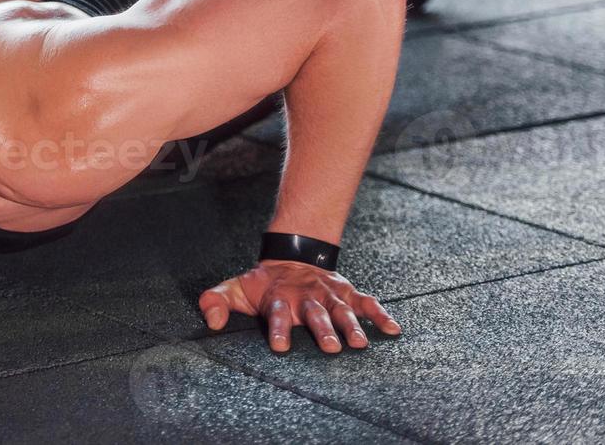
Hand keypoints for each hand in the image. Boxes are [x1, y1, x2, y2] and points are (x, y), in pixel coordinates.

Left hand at [199, 260, 401, 352]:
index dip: (277, 329)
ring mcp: (328, 295)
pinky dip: (379, 314)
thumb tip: (211, 321)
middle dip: (322, 330)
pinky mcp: (346, 293)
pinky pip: (366, 302)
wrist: (290, 256)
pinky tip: (393, 329)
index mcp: (279, 299)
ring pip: (341, 310)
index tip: (278, 346)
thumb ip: (217, 301)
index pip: (277, 314)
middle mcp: (305, 297)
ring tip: (359, 343)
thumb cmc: (262, 283)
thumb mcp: (235, 288)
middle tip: (330, 348)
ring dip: (350, 326)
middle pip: (315, 314)